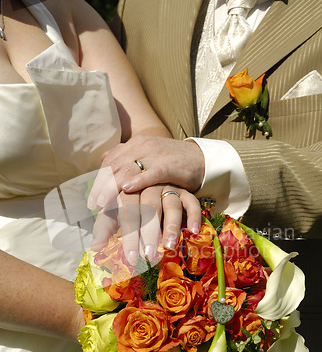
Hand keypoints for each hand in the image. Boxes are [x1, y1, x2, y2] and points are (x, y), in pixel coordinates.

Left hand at [87, 135, 204, 210]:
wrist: (200, 159)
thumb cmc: (172, 162)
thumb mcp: (147, 156)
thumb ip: (126, 155)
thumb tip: (104, 158)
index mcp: (135, 144)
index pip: (110, 162)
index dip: (98, 181)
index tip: (92, 200)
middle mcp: (142, 147)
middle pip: (115, 167)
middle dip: (102, 187)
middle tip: (93, 206)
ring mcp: (155, 155)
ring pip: (128, 170)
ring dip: (113, 188)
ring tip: (103, 204)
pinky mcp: (169, 164)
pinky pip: (151, 172)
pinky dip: (138, 180)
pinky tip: (127, 189)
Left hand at [91, 185, 200, 265]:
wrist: (148, 178)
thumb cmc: (128, 203)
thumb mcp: (114, 212)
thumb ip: (104, 229)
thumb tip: (95, 249)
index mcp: (127, 189)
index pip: (127, 210)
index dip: (129, 234)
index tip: (131, 257)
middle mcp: (148, 185)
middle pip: (149, 207)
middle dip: (148, 233)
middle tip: (149, 255)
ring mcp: (168, 188)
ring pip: (170, 205)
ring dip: (171, 226)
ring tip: (169, 246)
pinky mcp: (184, 192)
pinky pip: (191, 202)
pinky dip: (194, 216)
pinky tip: (194, 231)